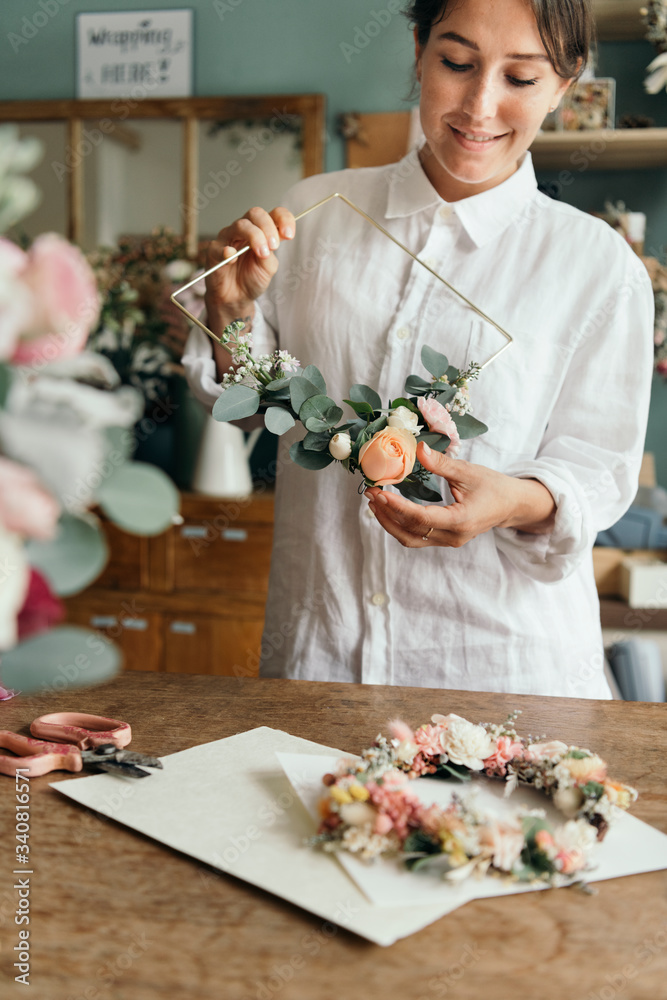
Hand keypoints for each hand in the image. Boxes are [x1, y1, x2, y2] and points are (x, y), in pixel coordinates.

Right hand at [204, 206, 294, 330]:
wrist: (236, 298)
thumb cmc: (252, 279)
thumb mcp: (268, 267)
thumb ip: (270, 254)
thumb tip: (270, 243)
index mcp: (262, 231)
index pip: (274, 214)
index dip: (283, 219)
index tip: (289, 234)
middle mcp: (245, 230)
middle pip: (255, 213)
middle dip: (268, 227)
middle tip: (274, 246)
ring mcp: (228, 238)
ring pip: (240, 225)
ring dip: (255, 237)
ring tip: (262, 253)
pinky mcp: (214, 251)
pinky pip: (220, 247)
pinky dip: (227, 250)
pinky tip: (233, 256)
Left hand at [365, 442, 555, 547]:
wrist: (511, 505)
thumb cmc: (494, 487)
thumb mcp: (469, 471)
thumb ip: (441, 464)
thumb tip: (418, 449)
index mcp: (461, 521)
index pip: (422, 518)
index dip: (397, 506)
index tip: (379, 492)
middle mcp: (453, 536)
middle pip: (410, 532)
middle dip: (386, 513)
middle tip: (370, 492)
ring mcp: (448, 541)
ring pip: (410, 538)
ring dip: (389, 521)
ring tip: (373, 501)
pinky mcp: (444, 539)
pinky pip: (416, 537)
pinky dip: (399, 524)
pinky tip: (387, 509)